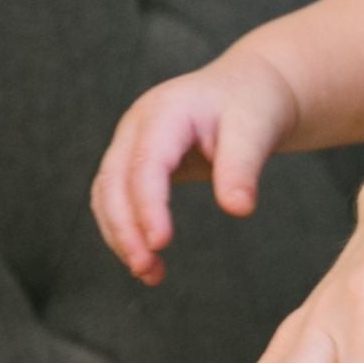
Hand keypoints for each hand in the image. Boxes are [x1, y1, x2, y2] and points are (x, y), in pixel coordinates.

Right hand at [90, 55, 301, 284]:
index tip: (160, 244)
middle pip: (113, 182)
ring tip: (150, 274)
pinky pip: (117, 201)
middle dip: (125, 229)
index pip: (145, 164)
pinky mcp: (135, 163)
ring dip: (121, 237)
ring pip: (107, 195)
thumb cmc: (254, 103)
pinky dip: (126, 231)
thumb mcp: (256, 128)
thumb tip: (237, 209)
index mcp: (165, 111)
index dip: (148, 205)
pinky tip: (147, 260)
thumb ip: (242, 167)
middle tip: (148, 269)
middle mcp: (137, 126)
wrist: (250, 88)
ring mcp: (131, 143)